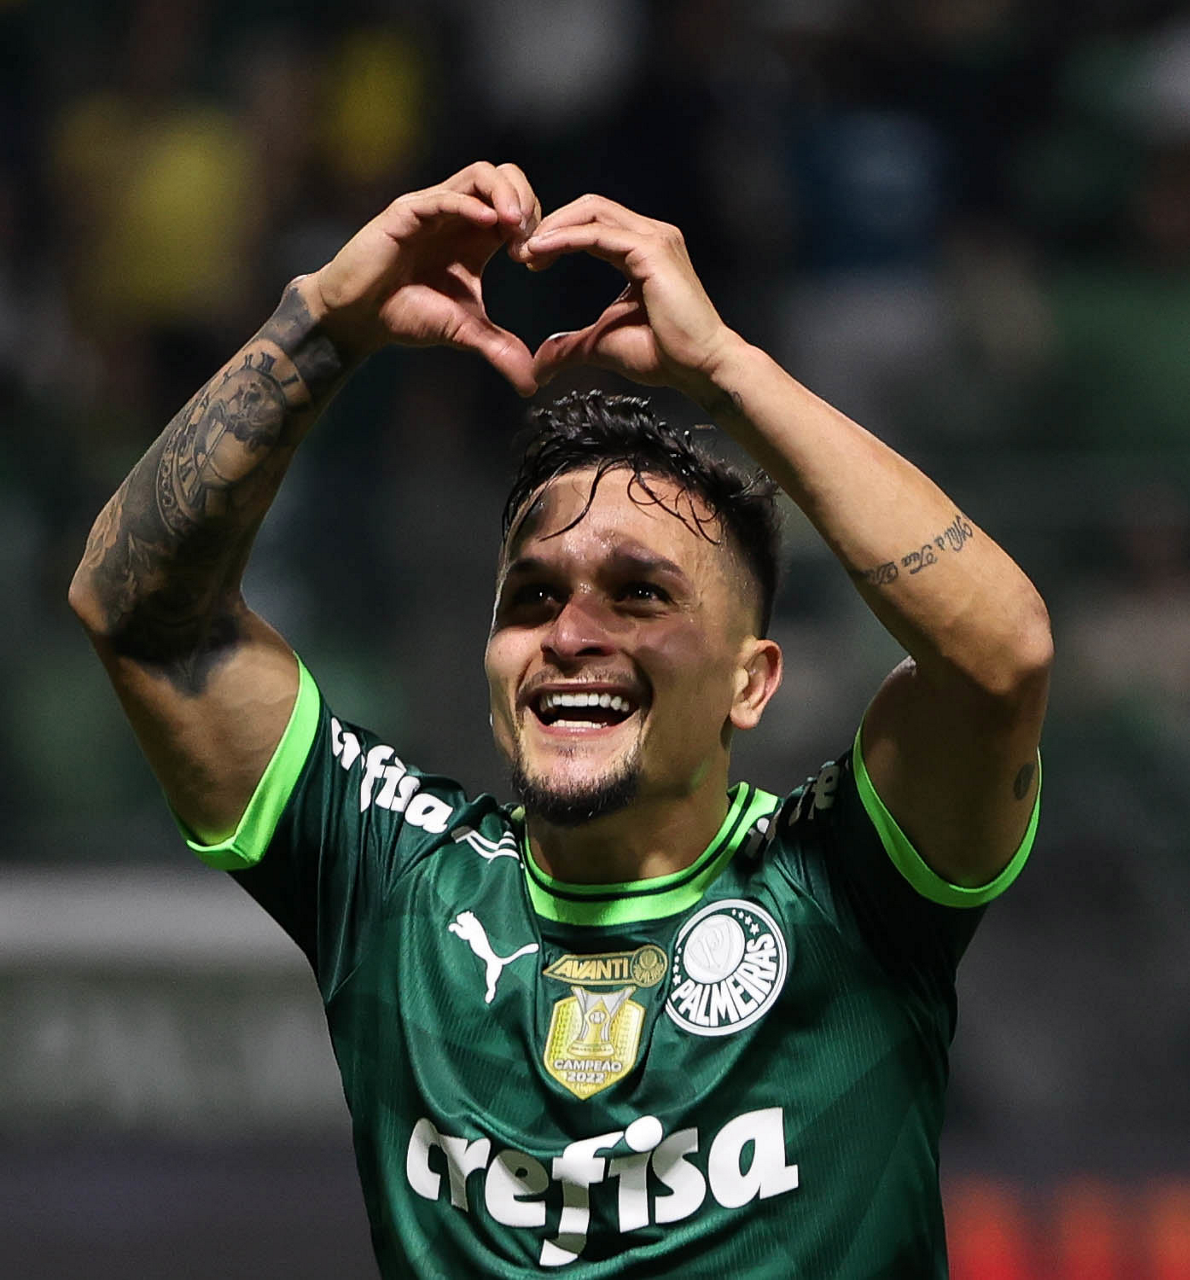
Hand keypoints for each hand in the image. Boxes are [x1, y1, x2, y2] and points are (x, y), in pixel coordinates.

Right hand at [311, 162, 541, 394]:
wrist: (360, 318)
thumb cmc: (406, 315)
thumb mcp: (464, 332)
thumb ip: (499, 349)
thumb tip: (532, 382)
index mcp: (477, 235)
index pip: (519, 204)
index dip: (537, 226)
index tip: (536, 263)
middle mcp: (459, 214)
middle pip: (505, 176)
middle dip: (528, 200)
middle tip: (531, 242)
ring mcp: (433, 208)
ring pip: (480, 174)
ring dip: (506, 194)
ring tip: (517, 227)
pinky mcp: (407, 212)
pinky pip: (444, 197)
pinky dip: (470, 205)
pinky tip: (491, 224)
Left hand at [523, 195, 737, 400]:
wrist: (699, 367)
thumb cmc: (662, 355)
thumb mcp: (602, 345)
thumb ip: (569, 347)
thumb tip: (538, 364)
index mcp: (641, 250)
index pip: (591, 223)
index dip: (556, 235)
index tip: (526, 260)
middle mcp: (651, 236)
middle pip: (589, 206)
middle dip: (550, 223)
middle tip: (518, 250)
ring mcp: (654, 238)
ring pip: (591, 210)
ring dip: (552, 226)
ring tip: (524, 250)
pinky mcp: (651, 250)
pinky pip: (597, 233)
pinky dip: (565, 238)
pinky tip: (540, 253)